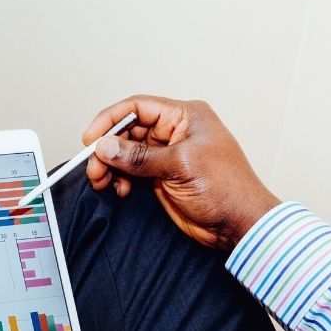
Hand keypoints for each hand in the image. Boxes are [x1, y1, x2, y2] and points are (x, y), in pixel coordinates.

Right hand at [83, 95, 280, 248]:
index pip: (138, 107)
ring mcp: (168, 155)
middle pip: (128, 131)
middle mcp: (175, 132)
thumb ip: (139, 157)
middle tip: (94, 168)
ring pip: (127, 153)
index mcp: (185, 116)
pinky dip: (121, 179)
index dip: (111, 120)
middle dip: (108, 149)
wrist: (240, 224)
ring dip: (111, 166)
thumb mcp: (180, 166)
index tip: (91, 139)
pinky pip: (133, 171)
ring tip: (102, 181)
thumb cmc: (226, 188)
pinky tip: (120, 190)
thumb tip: (105, 147)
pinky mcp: (163, 176)